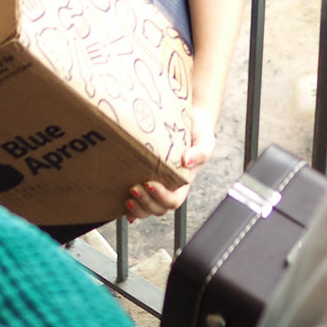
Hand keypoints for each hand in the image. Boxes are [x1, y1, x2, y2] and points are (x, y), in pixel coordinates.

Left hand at [126, 105, 214, 220]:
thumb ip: (200, 152)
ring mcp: (156, 184)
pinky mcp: (143, 176)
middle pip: (158, 208)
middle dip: (145, 203)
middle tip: (134, 188)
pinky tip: (122, 203)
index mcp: (183, 182)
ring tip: (128, 197)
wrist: (190, 117)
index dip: (161, 197)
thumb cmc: (198, 132)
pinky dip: (130, 208)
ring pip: (147, 208)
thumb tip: (187, 161)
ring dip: (137, 208)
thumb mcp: (204, 141)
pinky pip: (137, 199)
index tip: (150, 183)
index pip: (173, 200)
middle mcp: (169, 186)